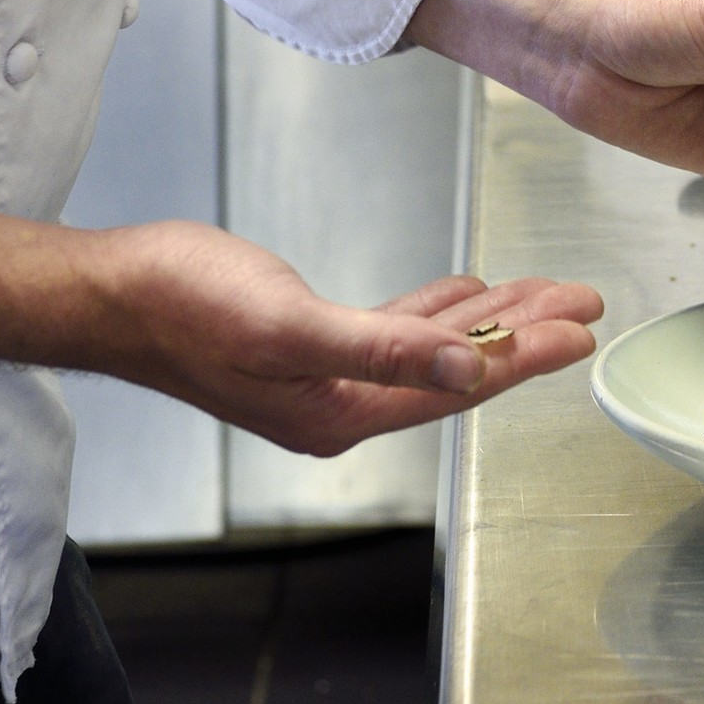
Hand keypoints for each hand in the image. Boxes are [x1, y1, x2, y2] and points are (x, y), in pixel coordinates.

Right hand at [0, 213, 602, 456]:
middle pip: (457, 367)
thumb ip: (387, 350)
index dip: (526, 354)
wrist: (118, 292)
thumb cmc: (189, 306)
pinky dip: (435, 311)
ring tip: (546, 291)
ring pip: (432, 345)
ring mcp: (325, 374)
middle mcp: (341, 403)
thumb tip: (471, 370)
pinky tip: (463, 292)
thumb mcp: (294, 328)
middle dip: (526, 332)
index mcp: (342, 412)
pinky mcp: (309, 341)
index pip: (459, 385)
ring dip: (490, 317)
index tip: (581, 329)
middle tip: (584, 301)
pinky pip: (395, 328)